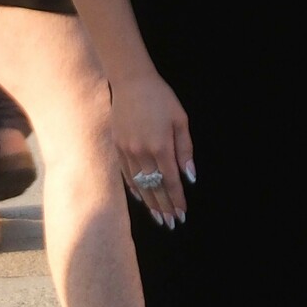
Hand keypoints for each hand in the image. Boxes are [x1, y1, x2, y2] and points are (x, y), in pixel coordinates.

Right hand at [110, 71, 194, 227]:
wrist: (130, 82)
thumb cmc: (161, 98)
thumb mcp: (180, 120)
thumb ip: (185, 149)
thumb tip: (190, 176)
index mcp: (161, 146)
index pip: (171, 180)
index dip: (177, 199)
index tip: (182, 213)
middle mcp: (142, 152)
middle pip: (155, 187)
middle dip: (164, 207)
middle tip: (171, 223)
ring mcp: (126, 151)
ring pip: (139, 184)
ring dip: (150, 203)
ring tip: (158, 218)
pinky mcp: (116, 147)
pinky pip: (126, 174)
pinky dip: (134, 189)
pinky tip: (141, 199)